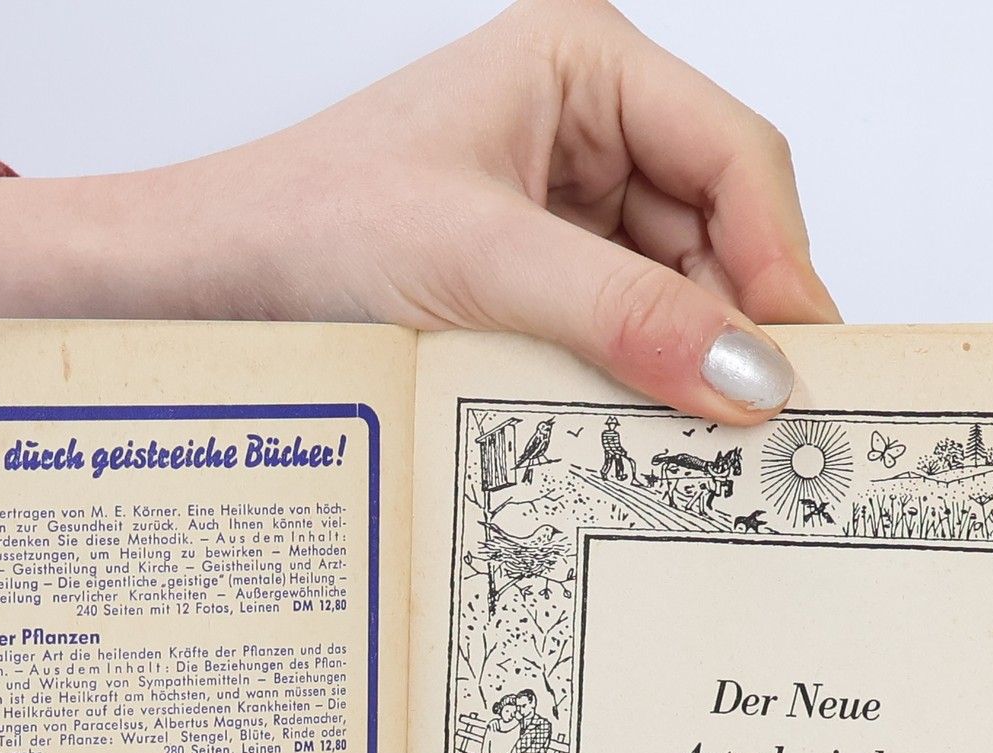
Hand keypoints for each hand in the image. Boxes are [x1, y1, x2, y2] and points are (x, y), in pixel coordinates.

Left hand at [0, 0, 836, 421]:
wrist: (193, 291)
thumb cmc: (299, 231)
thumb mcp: (479, 267)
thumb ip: (623, 316)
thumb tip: (750, 375)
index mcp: (583, 67)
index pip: (736, 157)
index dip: (781, 261)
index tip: (799, 366)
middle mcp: (582, 128)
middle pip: (719, 231)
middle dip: (735, 325)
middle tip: (759, 430)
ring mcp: (558, 209)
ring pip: (675, 292)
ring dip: (683, 365)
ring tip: (693, 446)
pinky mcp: (531, 283)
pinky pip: (619, 332)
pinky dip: (632, 383)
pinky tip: (634, 434)